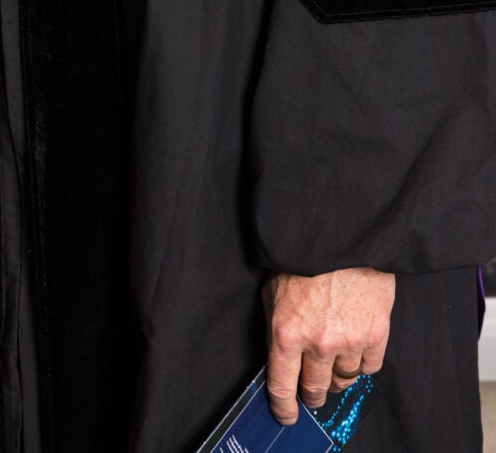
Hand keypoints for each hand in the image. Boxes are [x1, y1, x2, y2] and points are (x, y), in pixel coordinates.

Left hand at [262, 266, 394, 424]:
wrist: (341, 234)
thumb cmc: (303, 258)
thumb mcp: (273, 291)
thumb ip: (275, 328)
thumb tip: (278, 359)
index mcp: (286, 333)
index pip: (281, 386)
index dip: (283, 407)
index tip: (286, 416)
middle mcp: (318, 343)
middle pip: (314, 390)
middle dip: (310, 394)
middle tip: (311, 391)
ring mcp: (349, 341)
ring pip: (343, 381)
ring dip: (336, 375)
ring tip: (333, 360)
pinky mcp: (376, 334)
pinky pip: (369, 367)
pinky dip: (362, 363)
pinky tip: (355, 348)